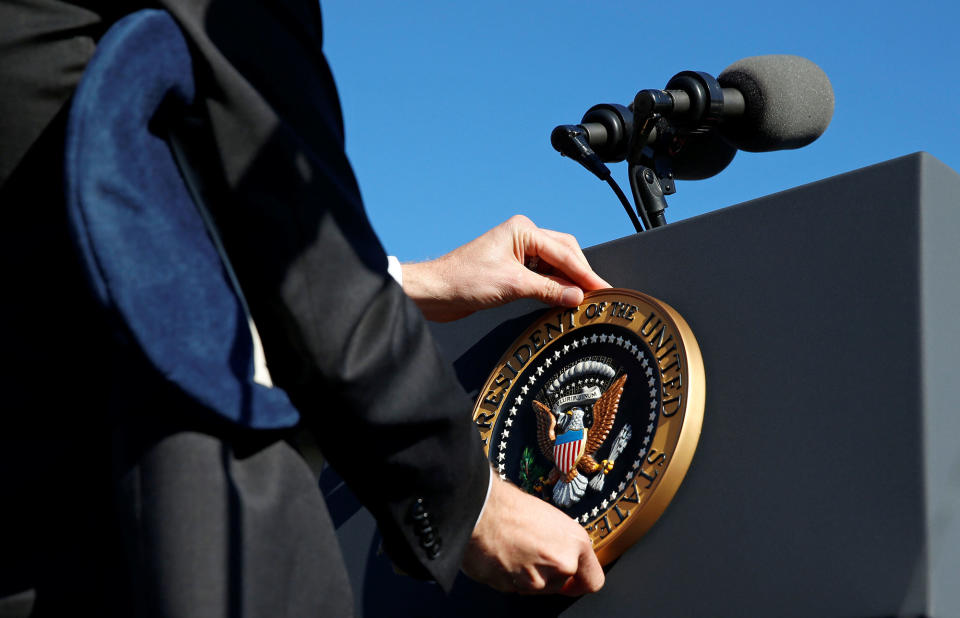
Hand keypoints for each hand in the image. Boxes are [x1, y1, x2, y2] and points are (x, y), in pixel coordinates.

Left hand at [401, 215, 609, 321]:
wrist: (435, 292)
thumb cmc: (463, 280)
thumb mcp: (513, 286)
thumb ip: (548, 290)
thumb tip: (577, 296)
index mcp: (523, 230)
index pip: (565, 252)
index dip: (586, 273)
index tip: (603, 289)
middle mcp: (522, 237)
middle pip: (564, 253)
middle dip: (580, 274)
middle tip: (599, 295)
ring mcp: (516, 253)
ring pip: (554, 265)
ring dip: (567, 282)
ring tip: (584, 299)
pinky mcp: (511, 269)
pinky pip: (542, 276)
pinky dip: (553, 287)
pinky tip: (563, 298)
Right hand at [461, 474, 604, 595]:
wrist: (479, 508)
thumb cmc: (510, 504)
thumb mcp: (550, 517)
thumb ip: (561, 542)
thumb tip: (560, 551)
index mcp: (574, 544)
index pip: (593, 580)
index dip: (581, 580)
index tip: (574, 578)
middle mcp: (559, 565)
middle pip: (559, 583)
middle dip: (547, 571)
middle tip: (531, 547)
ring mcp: (535, 581)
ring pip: (535, 586)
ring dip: (525, 572)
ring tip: (513, 546)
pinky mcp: (510, 588)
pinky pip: (512, 585)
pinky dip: (506, 573)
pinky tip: (500, 552)